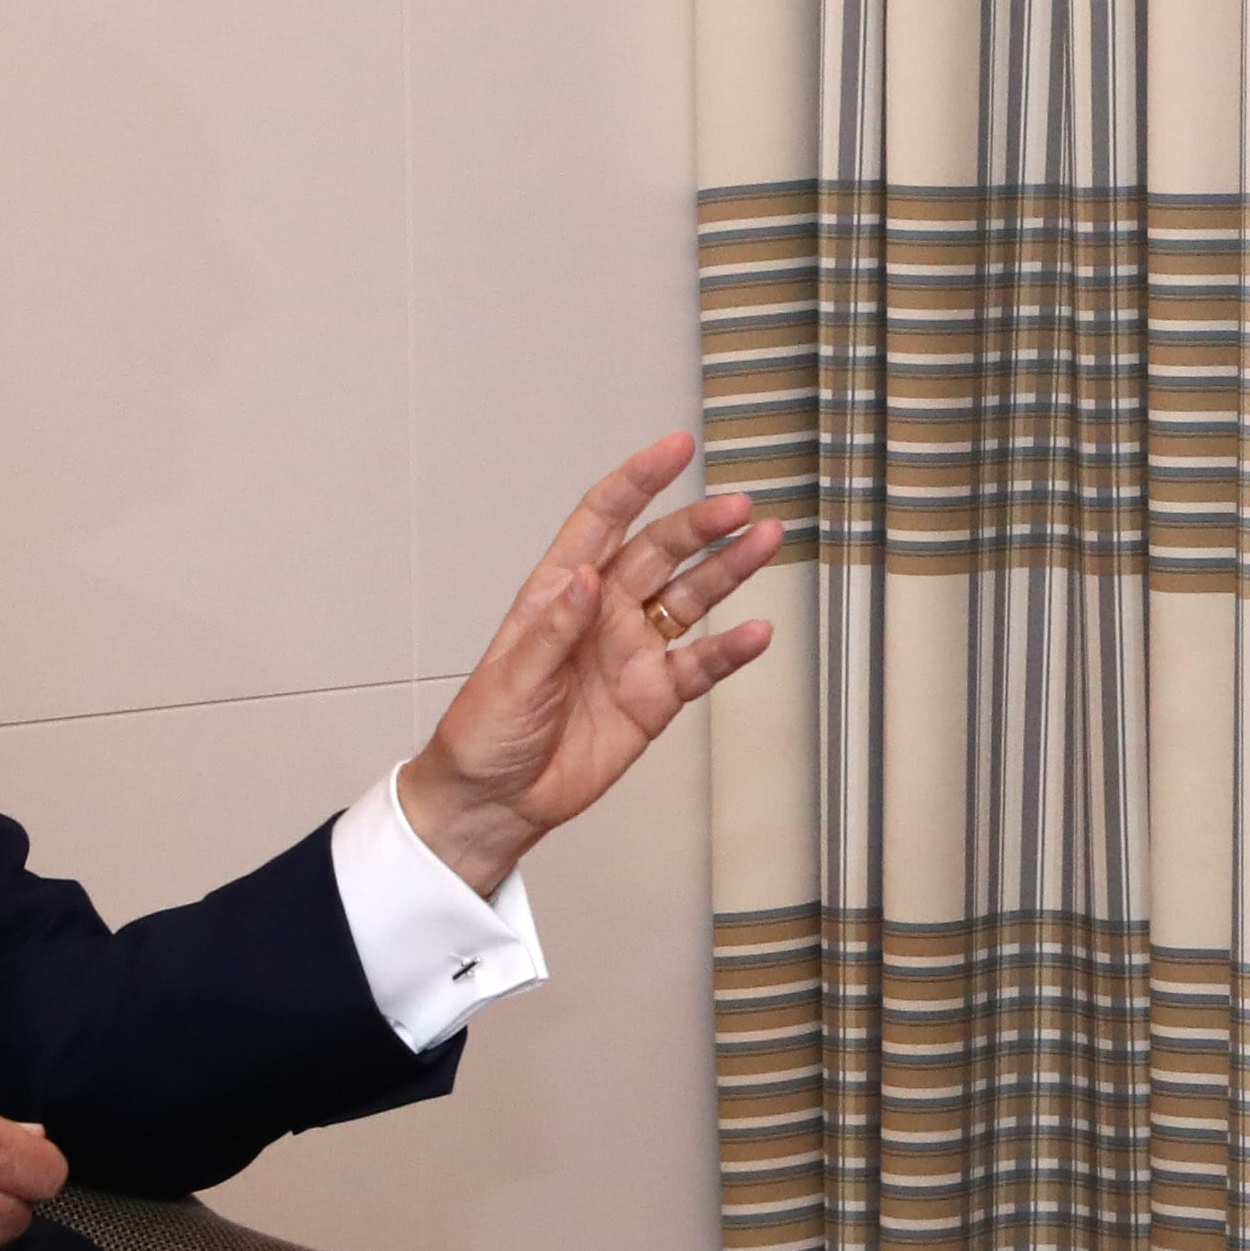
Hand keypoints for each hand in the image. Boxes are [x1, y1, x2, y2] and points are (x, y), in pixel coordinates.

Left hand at [400, 430, 784, 897]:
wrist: (498, 800)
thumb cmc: (485, 733)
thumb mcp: (511, 678)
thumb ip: (555, 629)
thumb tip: (587, 579)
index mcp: (560, 592)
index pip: (603, 520)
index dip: (638, 481)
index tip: (676, 450)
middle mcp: (603, 612)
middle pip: (659, 551)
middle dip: (699, 525)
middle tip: (737, 507)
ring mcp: (633, 652)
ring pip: (690, 598)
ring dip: (728, 570)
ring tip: (764, 543)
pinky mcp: (655, 697)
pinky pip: (700, 665)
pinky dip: (730, 649)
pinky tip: (756, 632)